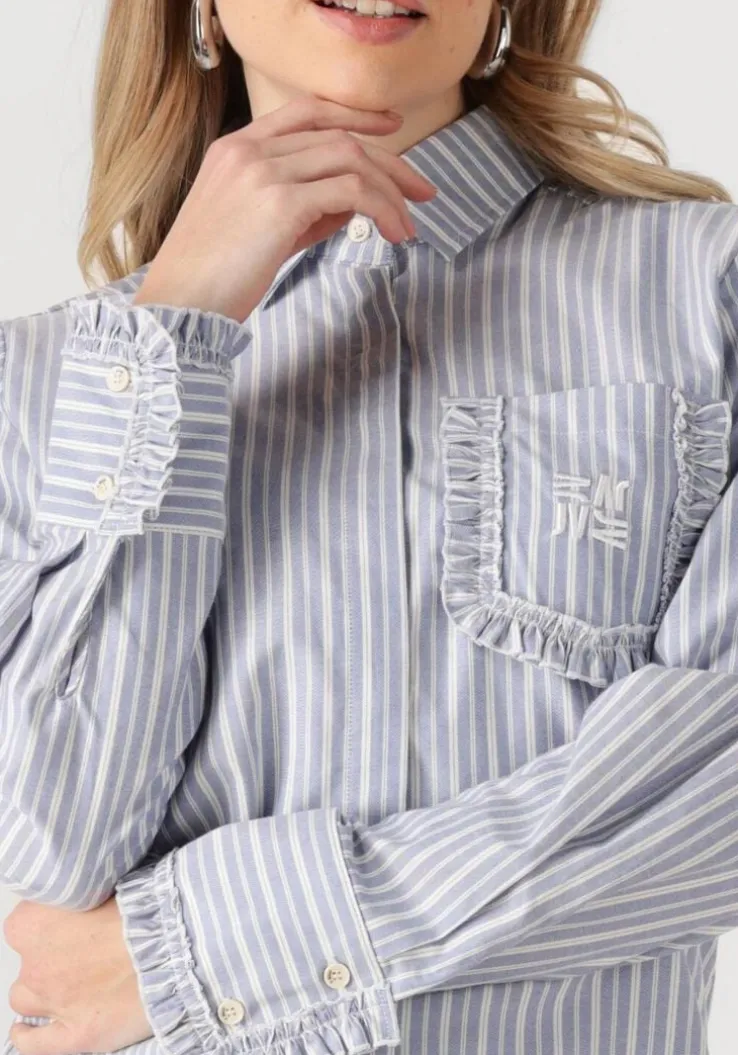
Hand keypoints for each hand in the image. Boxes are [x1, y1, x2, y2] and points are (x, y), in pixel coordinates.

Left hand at [4, 896, 152, 1054]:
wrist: (175, 945)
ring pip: (25, 1000)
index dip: (48, 923)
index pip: (24, 923)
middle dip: (48, 959)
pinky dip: (27, 1037)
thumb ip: (82, 896)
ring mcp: (53, 1003)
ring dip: (40, 993)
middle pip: (27, 963)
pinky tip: (26, 1030)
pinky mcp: (75, 1034)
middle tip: (80, 951)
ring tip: (61, 986)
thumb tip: (84, 897)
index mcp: (35, 923)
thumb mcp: (105, 886)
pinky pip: (34, 1044)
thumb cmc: (145, 909)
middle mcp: (35, 965)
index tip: (68, 921)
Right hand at [132, 93, 437, 324]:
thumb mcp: (257, 228)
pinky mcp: (280, 204)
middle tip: (423, 190)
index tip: (392, 130)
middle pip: (339, 135)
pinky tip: (394, 233)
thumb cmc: (213, 278)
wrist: (178, 305)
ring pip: (351, 159)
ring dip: (391, 191)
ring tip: (409, 226)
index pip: (306, 112)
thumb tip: (352, 203)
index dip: (355, 115)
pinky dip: (382, 209)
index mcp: (236, 148)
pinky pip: (352, 192)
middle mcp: (249, 150)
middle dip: (391, 161)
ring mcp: (264, 172)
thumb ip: (301, 206)